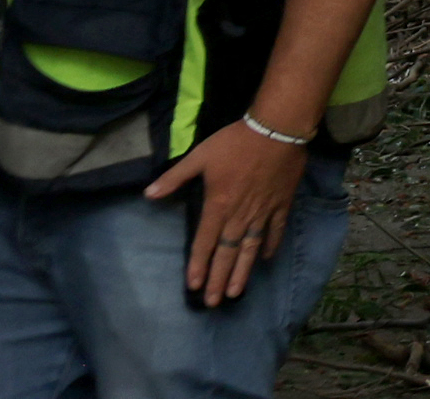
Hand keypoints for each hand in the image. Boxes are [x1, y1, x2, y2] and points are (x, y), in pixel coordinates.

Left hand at [149, 115, 312, 304]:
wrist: (277, 128)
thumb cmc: (235, 142)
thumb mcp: (200, 156)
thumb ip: (174, 178)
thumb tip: (148, 194)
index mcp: (218, 205)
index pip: (205, 242)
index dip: (198, 264)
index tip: (193, 285)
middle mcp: (240, 215)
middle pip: (228, 252)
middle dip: (219, 278)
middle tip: (213, 301)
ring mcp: (263, 211)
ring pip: (250, 248)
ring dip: (242, 271)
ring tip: (236, 292)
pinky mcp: (281, 204)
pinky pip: (275, 230)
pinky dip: (270, 245)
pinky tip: (266, 259)